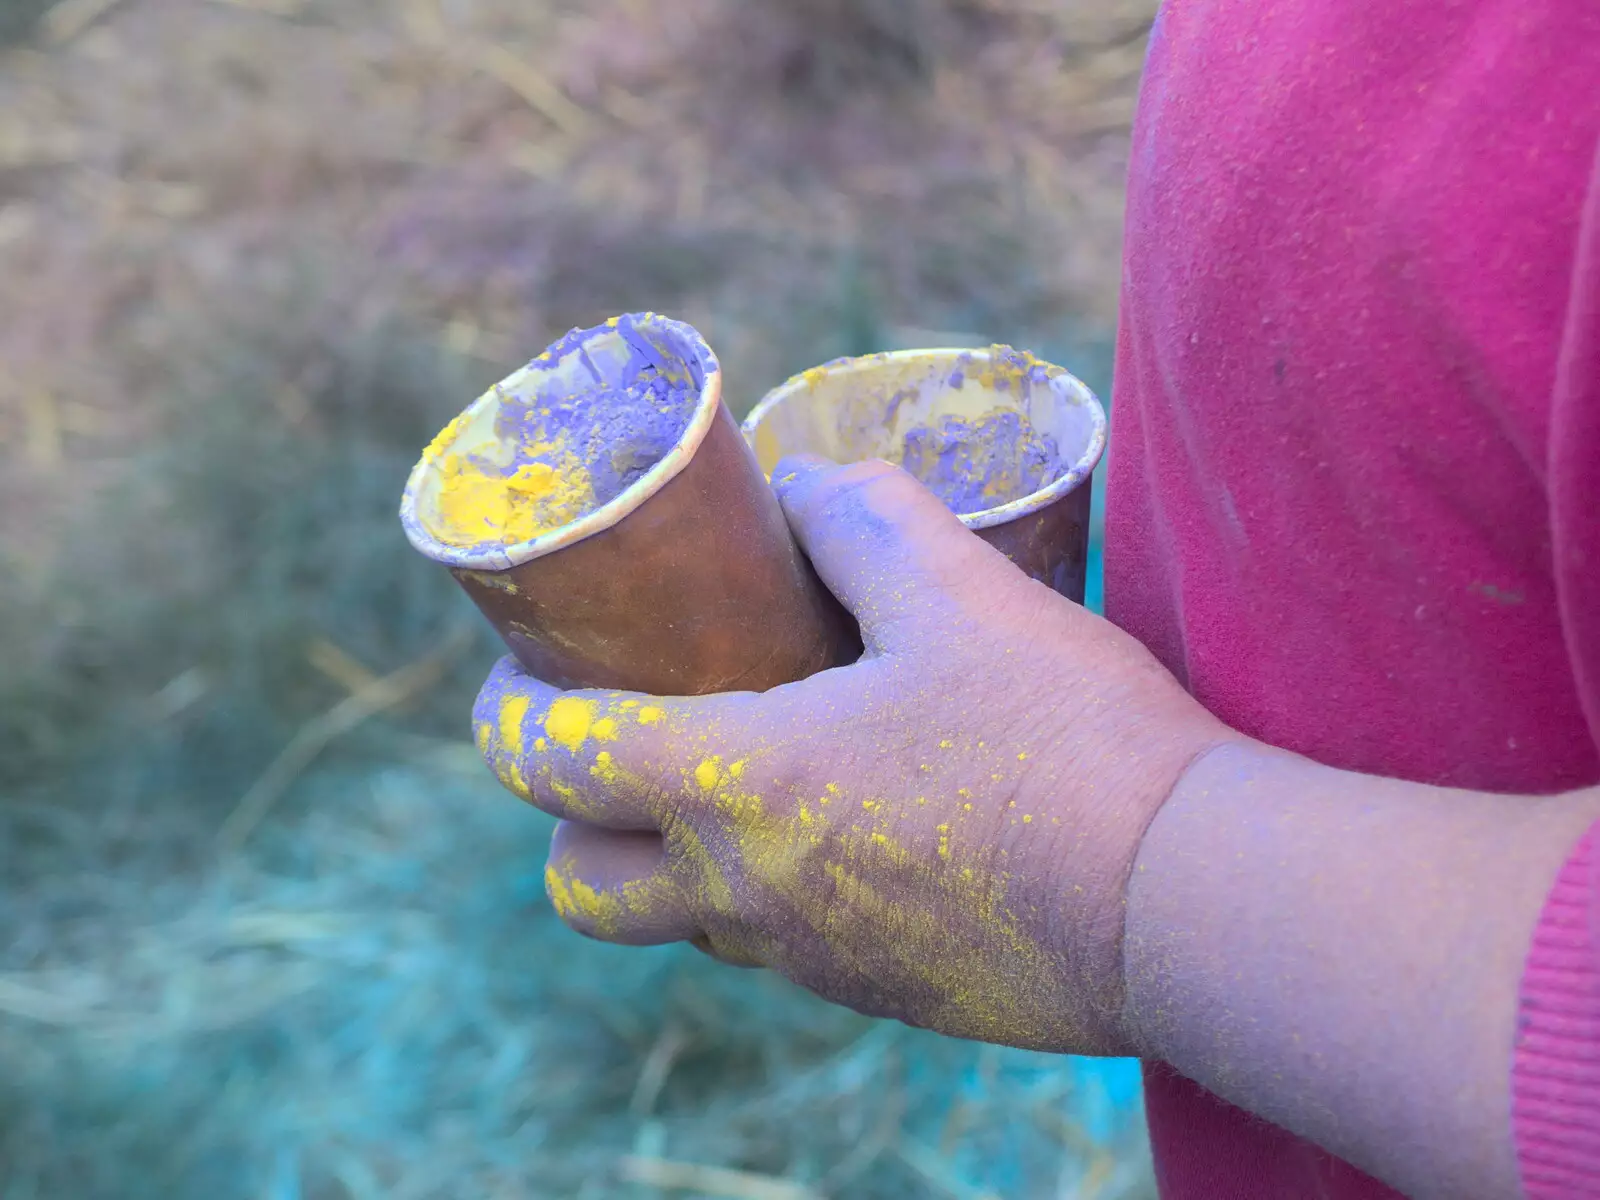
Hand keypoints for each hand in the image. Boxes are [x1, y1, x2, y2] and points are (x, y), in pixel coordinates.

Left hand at [473, 457, 1235, 1054]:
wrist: (1183, 901)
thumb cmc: (1063, 739)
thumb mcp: (958, 592)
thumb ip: (863, 521)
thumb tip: (806, 490)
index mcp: (736, 787)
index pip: (549, 761)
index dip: (508, 710)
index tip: (524, 670)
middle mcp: (748, 893)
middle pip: (579, 884)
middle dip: (566, 813)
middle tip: (618, 735)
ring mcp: (814, 960)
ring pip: (681, 918)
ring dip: (671, 851)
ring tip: (742, 765)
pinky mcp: (883, 994)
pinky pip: (781, 944)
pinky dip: (770, 886)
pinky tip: (852, 822)